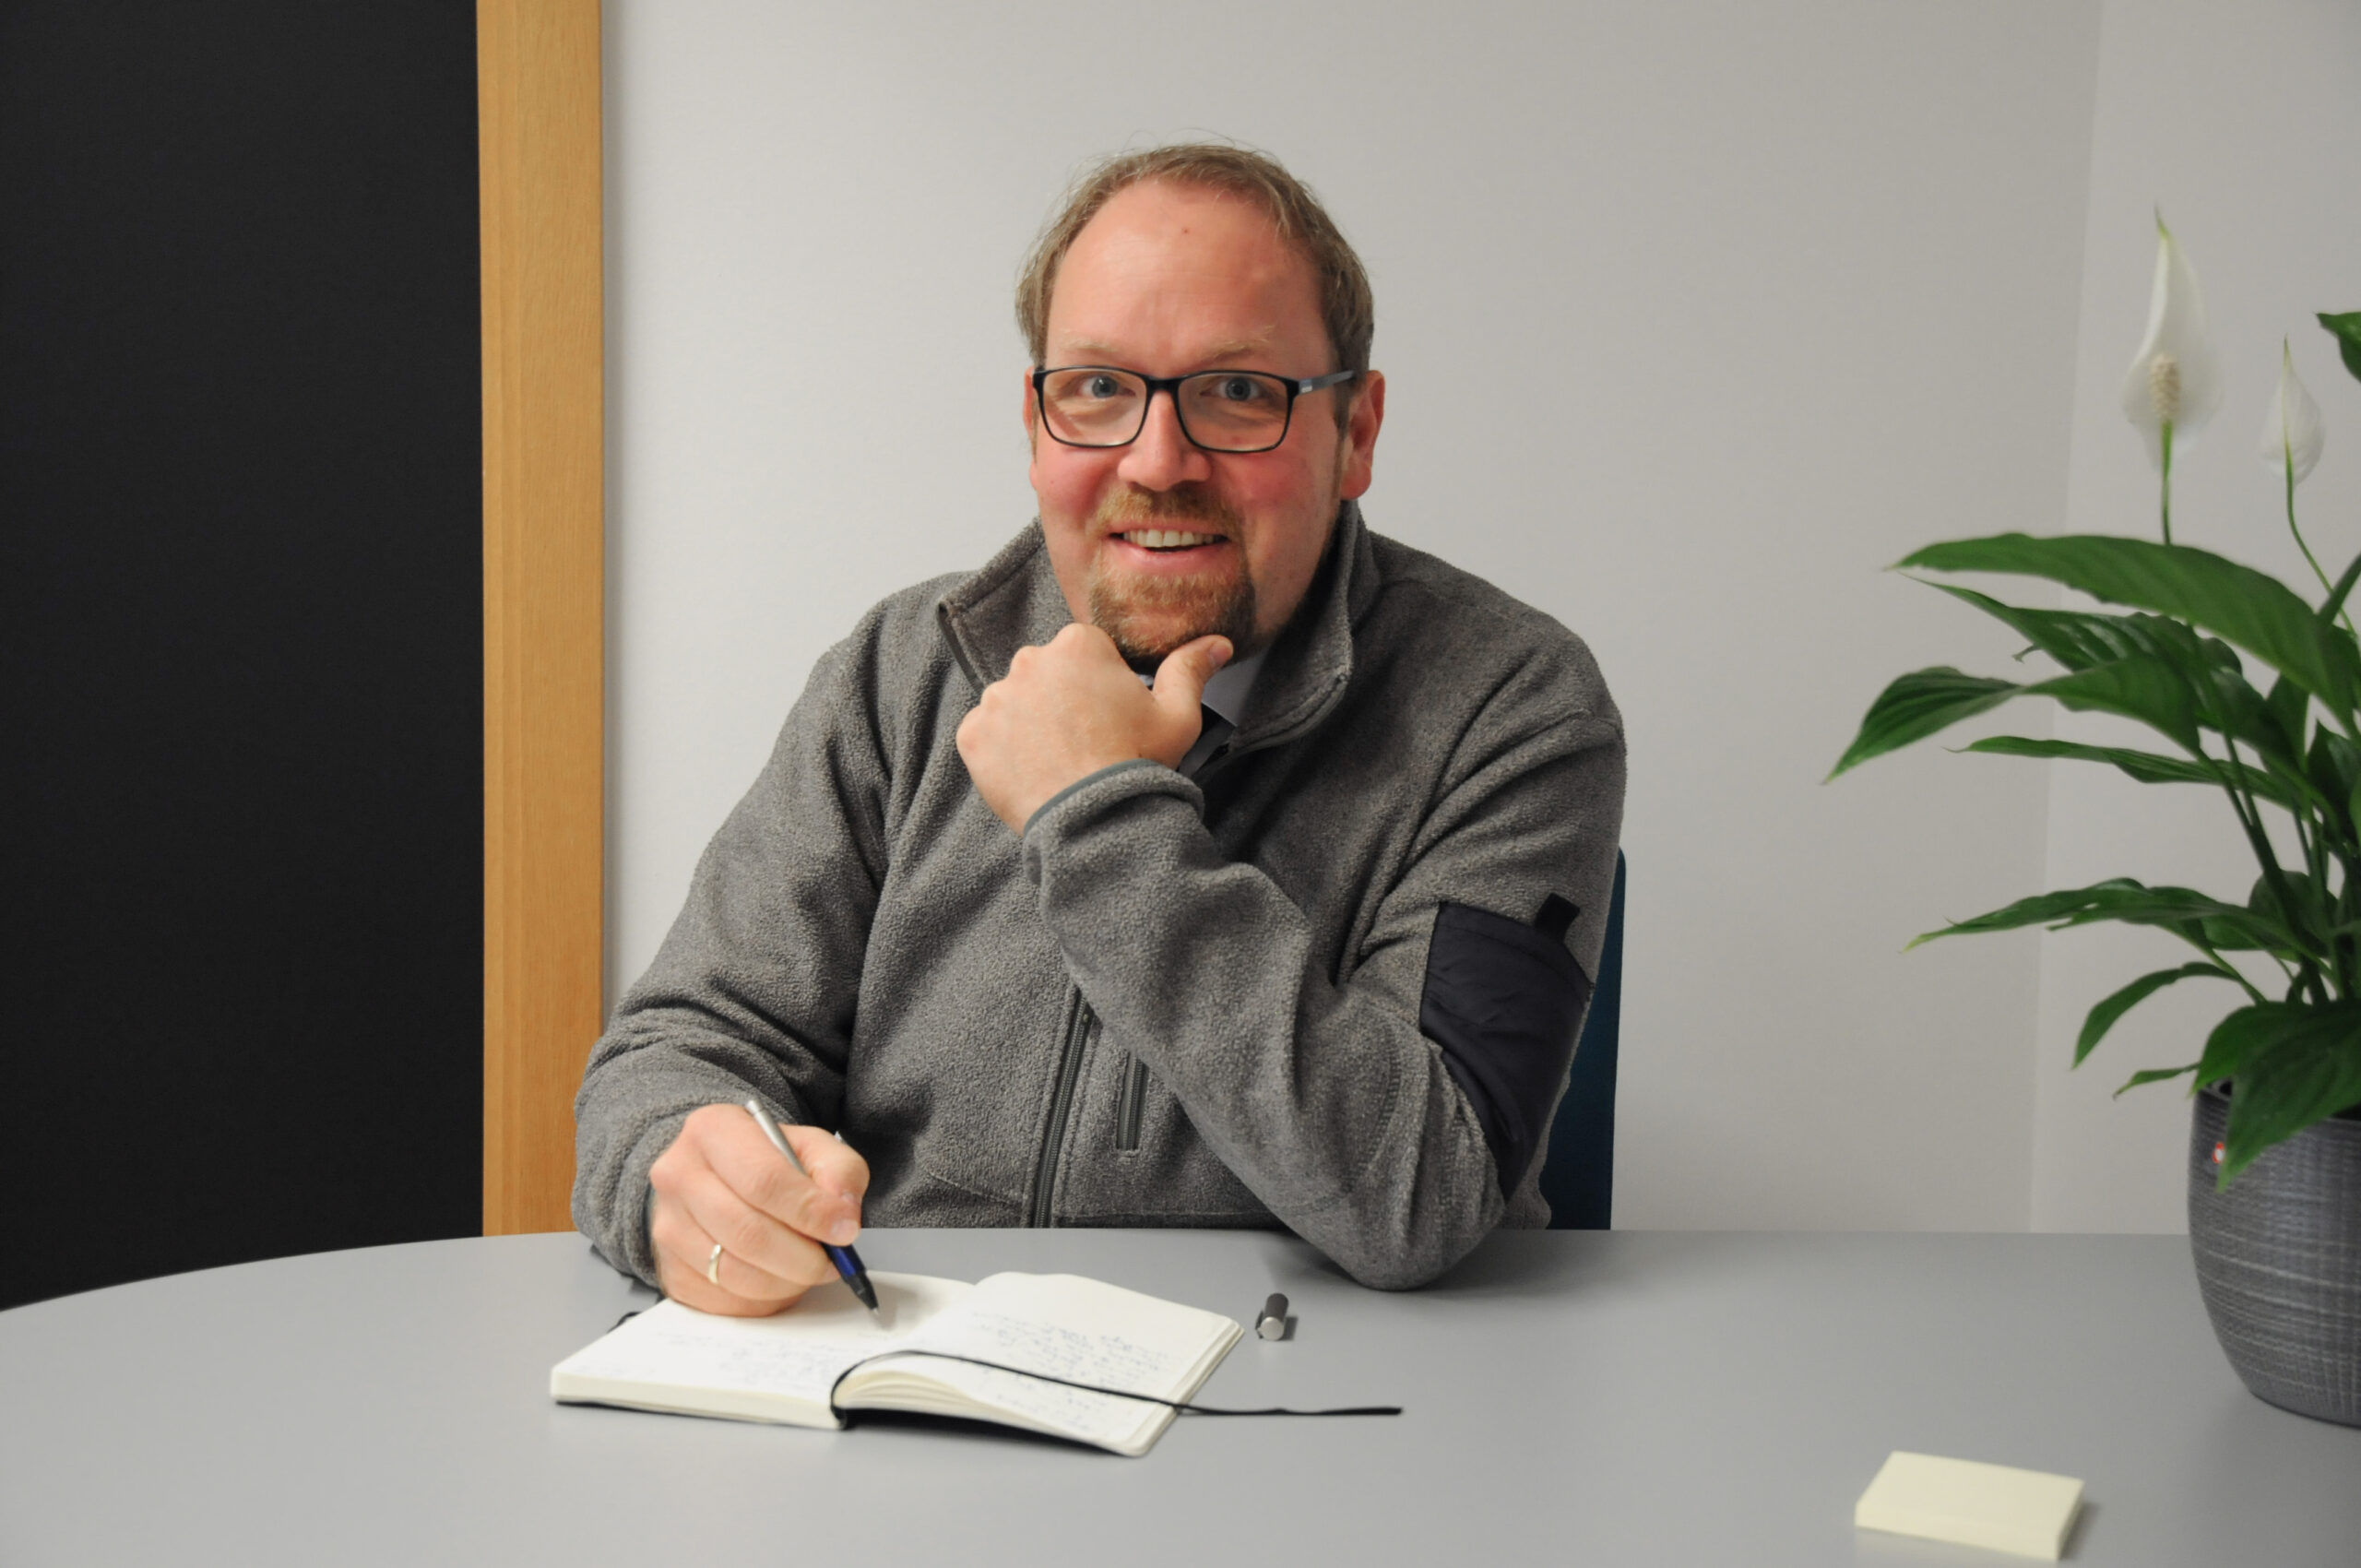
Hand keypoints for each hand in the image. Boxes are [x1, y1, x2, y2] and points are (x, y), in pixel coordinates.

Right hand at [646, 1103, 869, 1316]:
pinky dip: (763, 1299)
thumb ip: (838, 1171)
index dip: (810, 1212)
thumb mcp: (810, 1146)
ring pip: (735, 1273)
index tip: (844, 1231)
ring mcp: (667, 1226)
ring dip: (786, 1281)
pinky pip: (723, 1300)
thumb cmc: (766, 1161)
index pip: (764, 1180)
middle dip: (803, 1257)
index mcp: (712, 1131)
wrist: (716, 1177)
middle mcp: (679, 1176)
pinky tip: (778, 1278)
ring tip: (809, 1268)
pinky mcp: (669, 1270)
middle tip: (833, 1261)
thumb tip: (843, 1215)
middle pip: (748, 1233)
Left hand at [955, 624, 1230, 831]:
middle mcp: (1029, 660)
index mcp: (1078, 644)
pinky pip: (986, 734)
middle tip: (1087, 740)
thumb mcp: (1178, 715)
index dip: (1102, 685)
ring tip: (1060, 760)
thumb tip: (1217, 643)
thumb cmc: (1137, 763)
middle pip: (1046, 672)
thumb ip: (1190, 669)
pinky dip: (1003, 749)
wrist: (1092, 818)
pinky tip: (1034, 771)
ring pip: (1014, 702)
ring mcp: (996, 698)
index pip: (1085, 652)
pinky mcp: (972, 734)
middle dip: (1063, 698)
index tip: (1111, 716)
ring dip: (1031, 723)